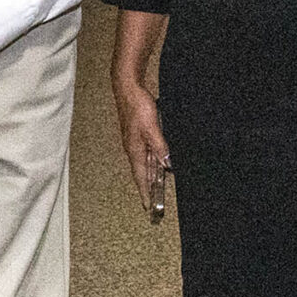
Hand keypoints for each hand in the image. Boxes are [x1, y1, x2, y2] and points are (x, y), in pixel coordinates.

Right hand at [113, 83, 171, 213]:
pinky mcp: (139, 134)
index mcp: (135, 150)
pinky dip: (154, 161)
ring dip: (152, 174)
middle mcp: (134, 148)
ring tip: (159, 187)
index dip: (145, 192)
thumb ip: (160, 147)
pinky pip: (148, 152)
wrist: (128, 89)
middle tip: (154, 201)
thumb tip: (167, 164)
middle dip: (149, 187)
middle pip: (143, 172)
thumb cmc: (137, 107)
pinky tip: (160, 162)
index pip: (141, 177)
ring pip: (146, 163)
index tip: (147, 206)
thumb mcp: (152, 128)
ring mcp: (136, 141)